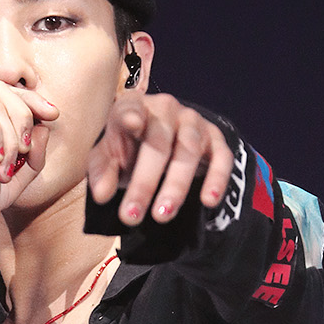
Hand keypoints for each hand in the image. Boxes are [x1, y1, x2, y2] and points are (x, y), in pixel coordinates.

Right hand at [0, 81, 56, 229]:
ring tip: (4, 163)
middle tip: (24, 151)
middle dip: (24, 119)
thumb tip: (44, 126)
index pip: (6, 98)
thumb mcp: (10, 184)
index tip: (52, 115)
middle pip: (4, 92)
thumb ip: (31, 159)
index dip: (31, 101)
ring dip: (10, 133)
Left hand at [86, 94, 233, 228]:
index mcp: (133, 107)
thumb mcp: (108, 159)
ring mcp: (193, 123)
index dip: (131, 116)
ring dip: (176, 185)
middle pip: (158, 143)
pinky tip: (209, 200)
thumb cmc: (128, 150)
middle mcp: (166, 109)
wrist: (158, 147)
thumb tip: (102, 195)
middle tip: (132, 215)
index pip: (130, 109)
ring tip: (162, 215)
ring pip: (188, 151)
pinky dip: (217, 179)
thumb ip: (102, 172)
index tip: (132, 123)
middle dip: (145, 182)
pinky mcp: (215, 139)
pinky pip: (221, 158)